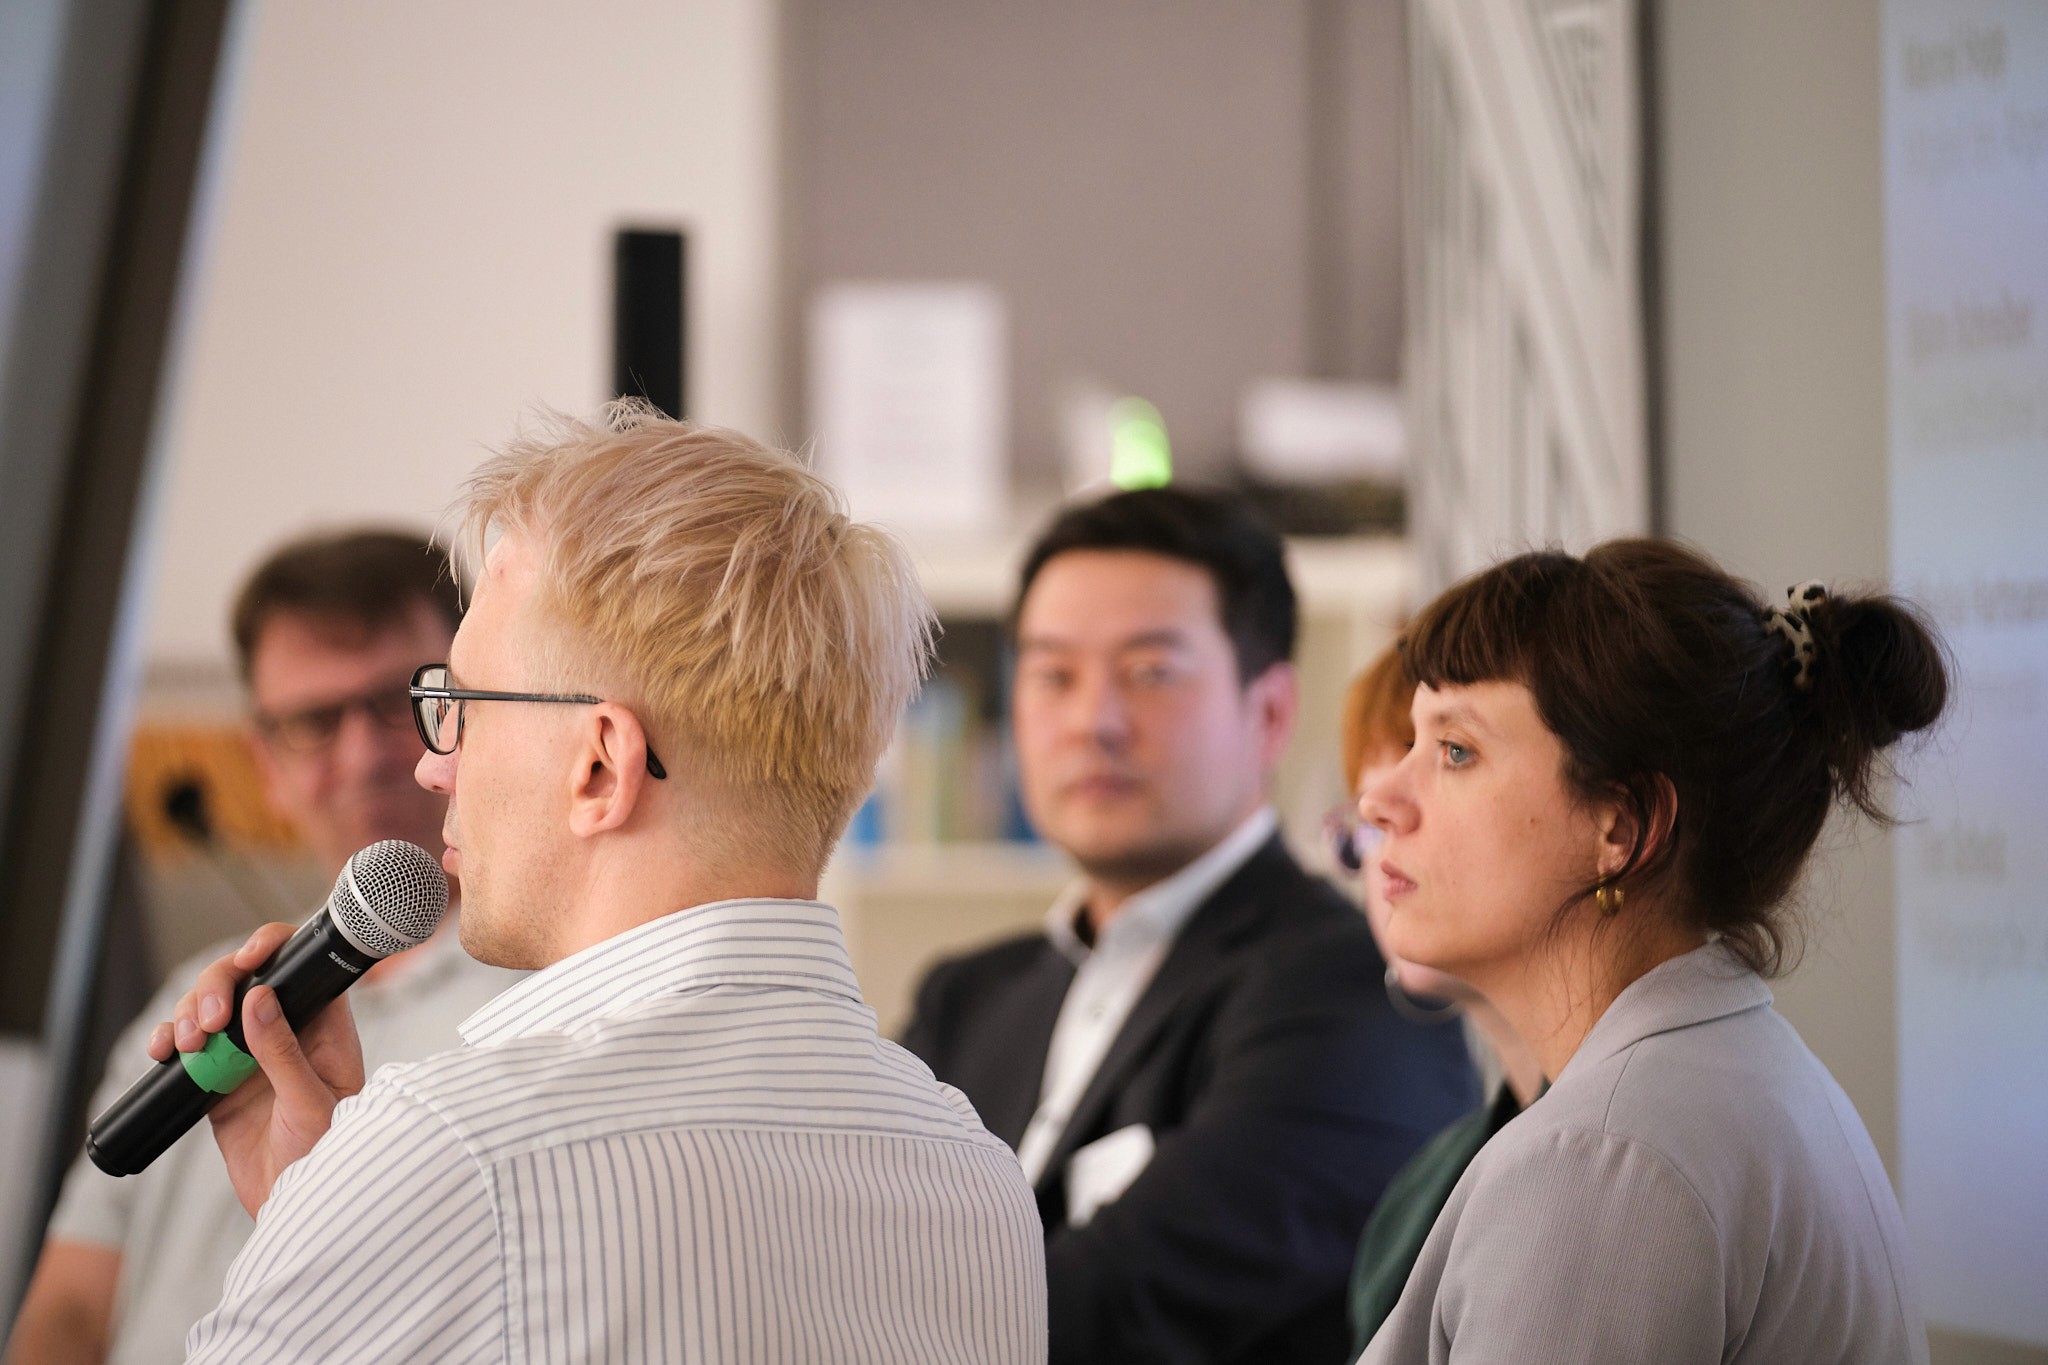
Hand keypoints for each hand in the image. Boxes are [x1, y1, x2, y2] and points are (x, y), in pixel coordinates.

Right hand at [145, 924, 365, 1214]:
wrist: (293, 1206)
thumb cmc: (324, 1155)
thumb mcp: (310, 1104)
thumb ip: (285, 1053)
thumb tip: (260, 999)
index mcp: (324, 1028)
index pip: (301, 968)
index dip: (274, 948)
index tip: (250, 955)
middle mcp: (286, 1032)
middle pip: (246, 980)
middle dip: (218, 985)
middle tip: (207, 1021)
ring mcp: (249, 1054)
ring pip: (211, 1008)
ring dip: (189, 1012)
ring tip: (187, 1043)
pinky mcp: (218, 1079)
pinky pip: (188, 1047)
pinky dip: (170, 1041)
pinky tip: (163, 1051)